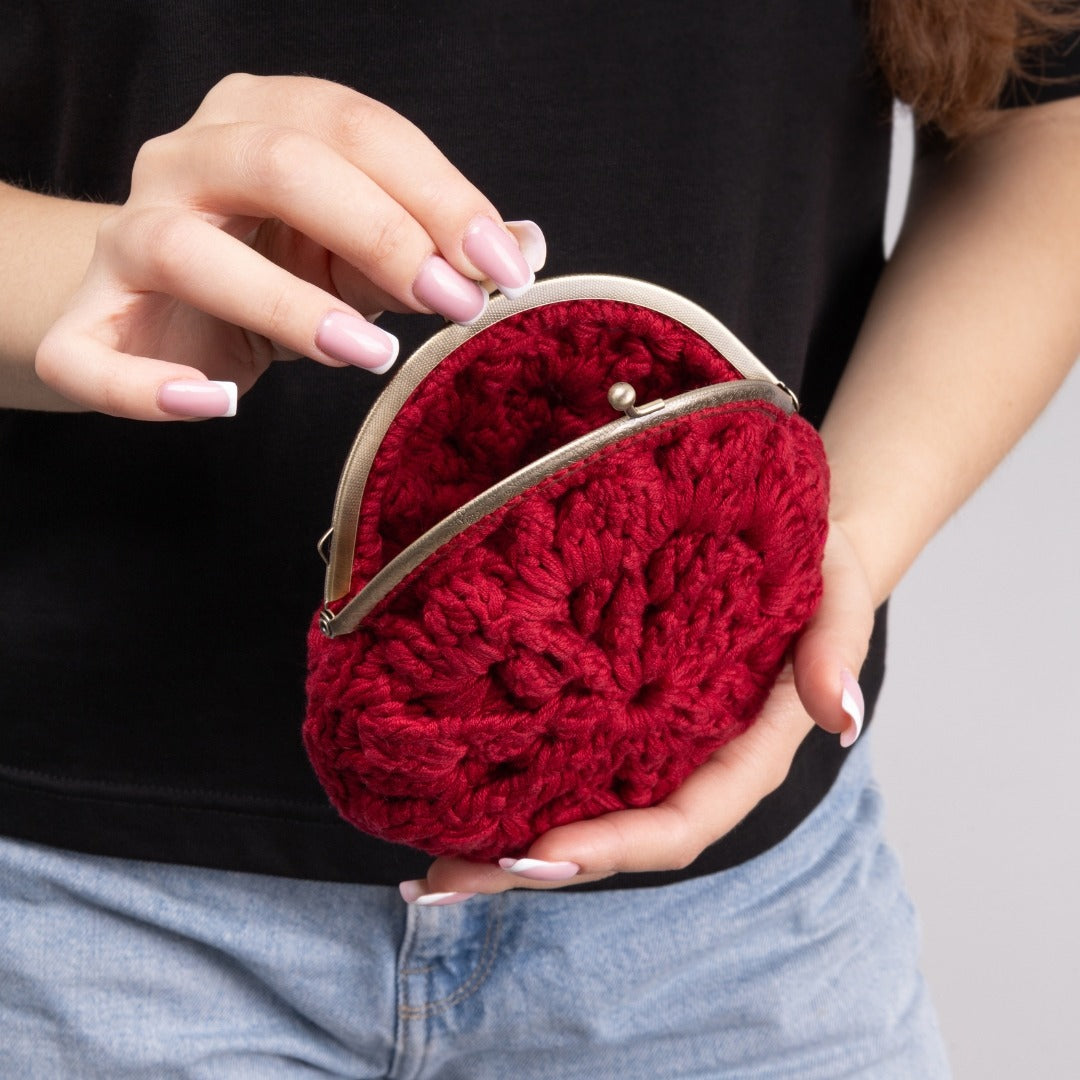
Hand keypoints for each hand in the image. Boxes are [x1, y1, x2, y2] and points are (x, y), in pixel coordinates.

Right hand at [35, 73, 543, 419]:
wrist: (154, 308)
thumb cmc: (271, 269)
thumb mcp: (359, 253)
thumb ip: (433, 246)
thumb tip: (525, 250)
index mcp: (258, 120)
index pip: (354, 128)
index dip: (438, 194)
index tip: (503, 266)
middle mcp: (184, 162)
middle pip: (277, 164)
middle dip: (382, 233)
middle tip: (452, 304)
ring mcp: (125, 239)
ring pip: (186, 248)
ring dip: (286, 304)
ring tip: (370, 353)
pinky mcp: (86, 325)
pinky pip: (92, 355)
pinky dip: (151, 387)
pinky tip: (218, 405)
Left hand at [399, 520, 874, 903]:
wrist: (791, 540)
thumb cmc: (818, 568)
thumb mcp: (839, 593)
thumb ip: (838, 649)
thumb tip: (838, 714)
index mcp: (747, 752)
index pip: (683, 821)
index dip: (616, 846)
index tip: (543, 855)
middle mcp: (691, 764)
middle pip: (612, 836)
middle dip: (532, 867)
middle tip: (445, 880)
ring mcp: (649, 741)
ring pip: (578, 808)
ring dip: (505, 844)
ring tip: (427, 867)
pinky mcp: (618, 708)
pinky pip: (566, 757)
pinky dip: (511, 784)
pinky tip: (448, 793)